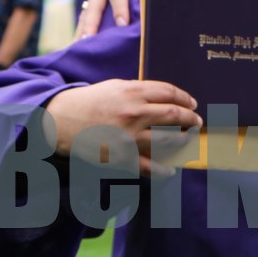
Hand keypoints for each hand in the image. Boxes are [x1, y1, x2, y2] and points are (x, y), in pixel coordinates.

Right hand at [45, 79, 201, 176]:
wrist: (61, 121)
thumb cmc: (90, 101)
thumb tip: (166, 97)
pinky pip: (149, 166)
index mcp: (132, 92)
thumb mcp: (115, 87)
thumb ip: (140, 91)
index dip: (185, 98)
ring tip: (186, 140)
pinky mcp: (122, 157)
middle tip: (196, 121)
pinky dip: (164, 170)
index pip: (169, 93)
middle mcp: (134, 113)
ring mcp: (129, 136)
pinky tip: (171, 170)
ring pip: (167, 140)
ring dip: (182, 140)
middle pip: (174, 114)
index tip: (192, 103)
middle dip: (190, 118)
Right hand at [74, 0, 140, 39]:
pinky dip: (84, 28)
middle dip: (92, 24)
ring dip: (82, 29)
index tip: (123, 25)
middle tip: (88, 42)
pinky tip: (80, 44)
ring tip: (77, 50)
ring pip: (88, 10)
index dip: (120, 7)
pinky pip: (88, 12)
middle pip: (96, 3)